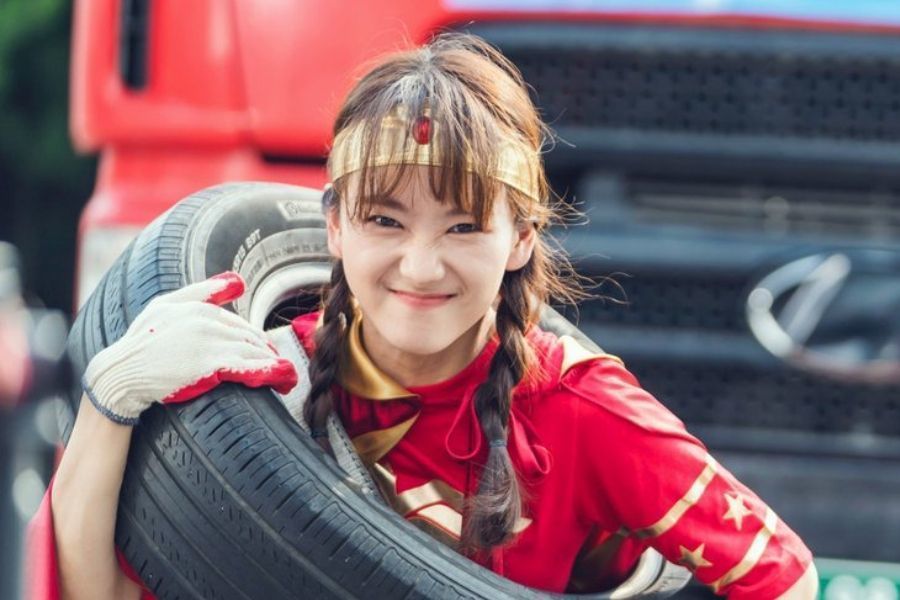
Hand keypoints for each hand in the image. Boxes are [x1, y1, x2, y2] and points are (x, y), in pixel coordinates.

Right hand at [82, 272, 297, 424]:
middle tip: (277, 365)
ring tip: (286, 376)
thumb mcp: (165, 306)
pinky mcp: (210, 365)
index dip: (253, 338)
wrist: (120, 374)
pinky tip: (283, 377)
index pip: (236, 323)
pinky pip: (248, 367)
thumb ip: (202, 291)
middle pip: (248, 337)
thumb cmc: (140, 341)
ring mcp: (209, 343)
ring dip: (272, 363)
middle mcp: (205, 321)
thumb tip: (238, 280)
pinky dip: (270, 372)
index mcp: (197, 307)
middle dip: (265, 352)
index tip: (263, 350)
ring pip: (252, 351)